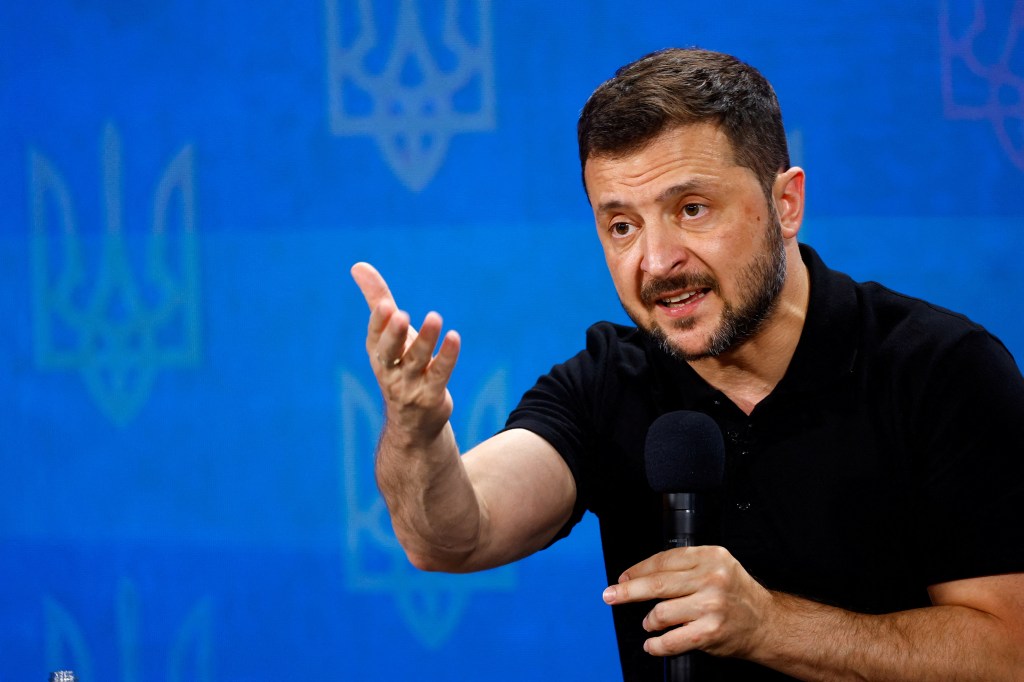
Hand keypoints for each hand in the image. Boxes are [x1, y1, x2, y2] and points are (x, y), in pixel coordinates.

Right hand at [350, 262, 460, 438]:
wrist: (413, 421)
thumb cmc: (401, 366)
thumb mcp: (389, 334)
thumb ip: (377, 300)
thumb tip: (358, 266)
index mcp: (377, 354)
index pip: (375, 337)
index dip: (379, 322)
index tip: (386, 303)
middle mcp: (389, 371)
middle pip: (389, 352)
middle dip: (393, 333)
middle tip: (399, 313)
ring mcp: (410, 386)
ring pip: (417, 361)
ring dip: (426, 339)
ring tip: (435, 317)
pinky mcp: (430, 397)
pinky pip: (440, 375)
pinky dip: (447, 357)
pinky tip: (454, 337)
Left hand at [601, 545, 773, 658]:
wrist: (766, 623)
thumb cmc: (736, 594)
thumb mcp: (716, 567)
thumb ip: (684, 567)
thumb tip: (639, 575)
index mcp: (710, 557)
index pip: (664, 560)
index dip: (638, 570)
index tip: (623, 577)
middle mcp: (712, 578)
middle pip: (657, 583)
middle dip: (628, 590)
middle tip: (610, 595)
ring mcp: (711, 606)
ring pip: (661, 612)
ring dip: (649, 621)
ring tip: (650, 623)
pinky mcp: (710, 632)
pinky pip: (672, 640)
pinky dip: (657, 645)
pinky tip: (652, 644)